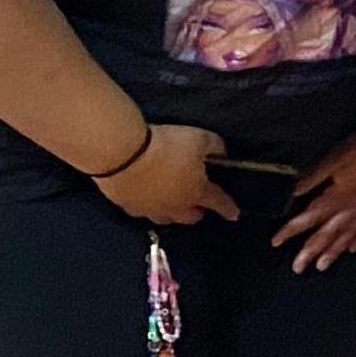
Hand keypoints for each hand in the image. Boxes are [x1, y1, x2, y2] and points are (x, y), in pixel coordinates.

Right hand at [96, 122, 236, 225]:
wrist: (120, 153)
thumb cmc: (165, 145)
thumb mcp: (199, 138)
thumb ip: (214, 146)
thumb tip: (220, 152)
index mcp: (196, 191)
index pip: (218, 202)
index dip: (229, 208)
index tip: (234, 214)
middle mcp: (174, 206)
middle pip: (191, 217)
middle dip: (197, 211)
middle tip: (197, 202)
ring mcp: (148, 208)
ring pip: (165, 218)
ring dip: (172, 211)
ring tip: (171, 200)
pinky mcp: (126, 205)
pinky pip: (140, 210)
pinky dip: (146, 204)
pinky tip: (145, 196)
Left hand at [271, 109, 355, 271]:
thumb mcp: (334, 159)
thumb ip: (312, 179)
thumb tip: (290, 193)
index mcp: (339, 196)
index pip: (309, 219)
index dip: (290, 231)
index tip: (276, 242)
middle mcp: (353, 207)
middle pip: (328, 234)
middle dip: (311, 252)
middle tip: (298, 268)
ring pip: (347, 235)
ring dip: (334, 252)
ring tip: (322, 266)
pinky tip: (353, 248)